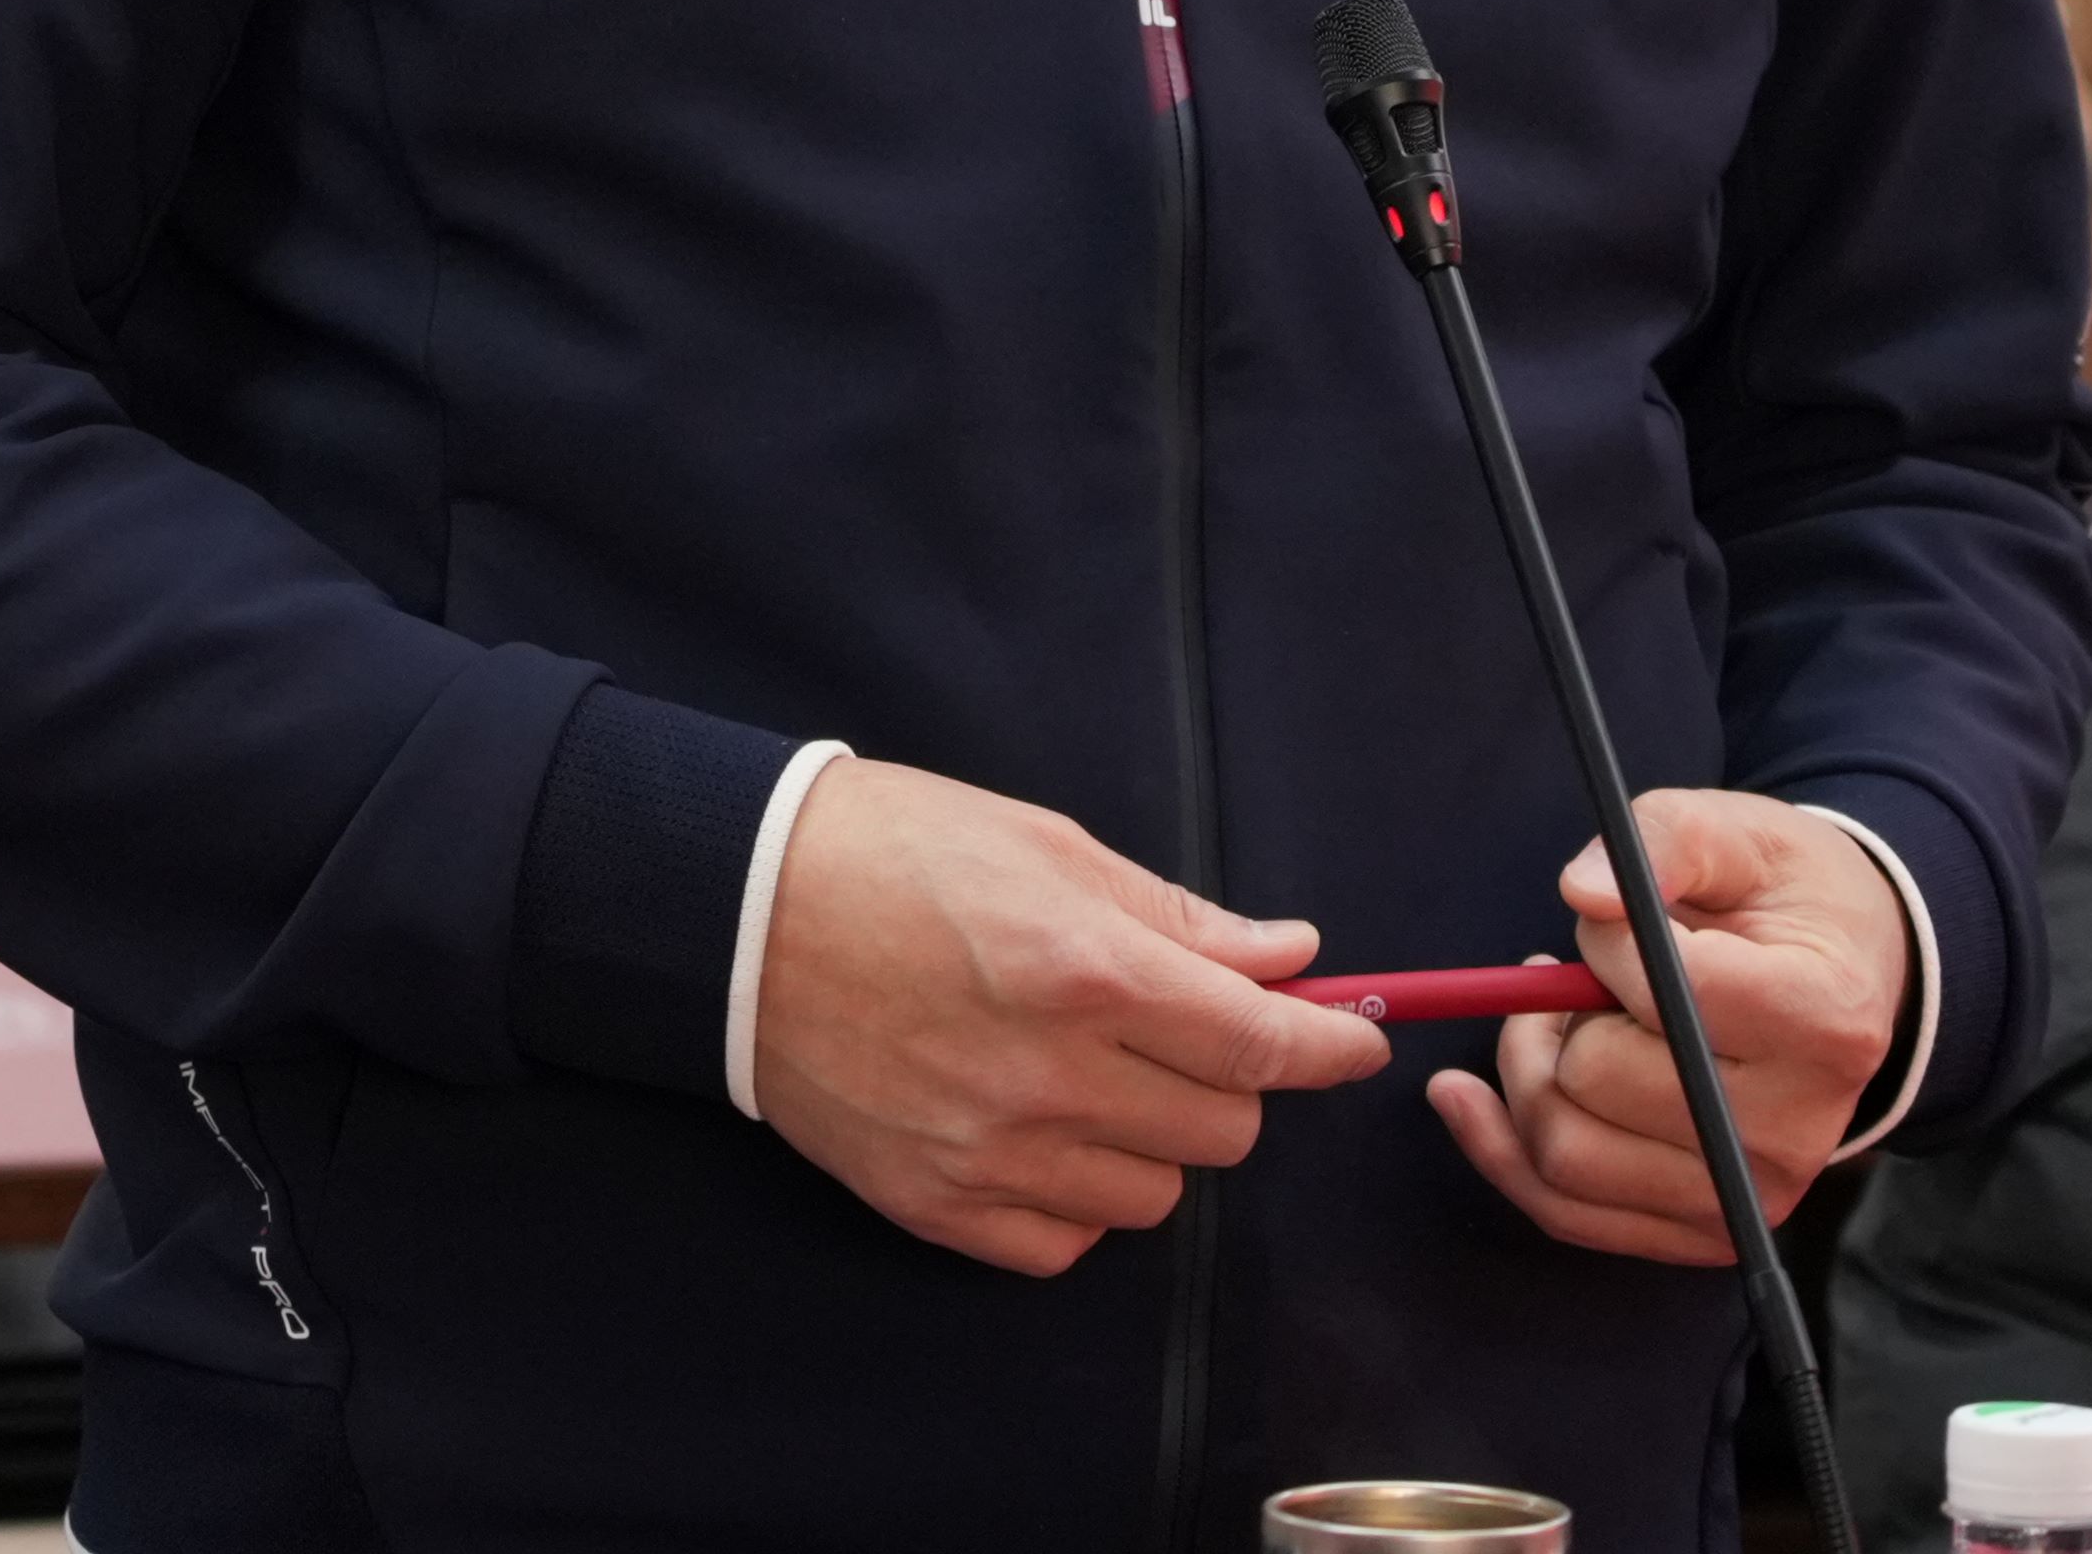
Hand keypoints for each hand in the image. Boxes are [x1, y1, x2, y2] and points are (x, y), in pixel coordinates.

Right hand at [747, 760, 1391, 1274]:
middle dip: (1230, 1082)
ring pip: (1153, 1198)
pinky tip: (1045, 1135)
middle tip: (1185, 1034)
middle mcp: (1048, 1076)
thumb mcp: (1046, 846)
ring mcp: (989, 1153)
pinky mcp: (934, 1206)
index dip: (1328, 1046)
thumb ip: (1178, 916)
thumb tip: (1290, 958)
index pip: (1260, 1043)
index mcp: (1086, 970)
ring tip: (1098, 1080)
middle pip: (1222, 1131)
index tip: (1355, 1041)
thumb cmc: (894, 851)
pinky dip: (1077, 1201)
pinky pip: (1064, 1245)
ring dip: (1154, 1145)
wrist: (736, 913)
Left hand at [1420, 789, 1906, 1264]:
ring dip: (1527, 1077)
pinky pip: (1568, 1210)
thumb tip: (1583, 894)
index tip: (1612, 923)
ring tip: (1558, 1025)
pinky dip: (1503, 1151)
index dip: (1608, 945)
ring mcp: (1750, 1196)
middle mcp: (1794, 1130)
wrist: (1849, 985)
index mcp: (1821, 1020)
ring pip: (1568, 1157)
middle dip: (1551, 1016)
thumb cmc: (1785, 900)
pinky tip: (1473, 1100)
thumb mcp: (1742, 833)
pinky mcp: (1707, 1230)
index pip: (1667, 993)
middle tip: (1566, 979)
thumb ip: (1666, 839)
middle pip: (1598, 1081)